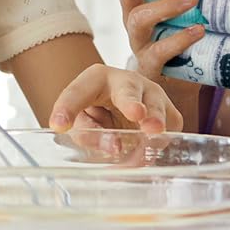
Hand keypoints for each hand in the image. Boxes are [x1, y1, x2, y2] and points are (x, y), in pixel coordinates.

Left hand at [47, 64, 184, 134]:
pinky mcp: (170, 113)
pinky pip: (169, 128)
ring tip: (153, 131)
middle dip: (130, 101)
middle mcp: (127, 81)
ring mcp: (152, 94)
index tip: (58, 124)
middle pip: (127, 90)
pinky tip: (150, 149)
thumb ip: (90, 134)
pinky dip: (159, 142)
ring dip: (154, 119)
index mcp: (96, 79)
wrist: (127, 108)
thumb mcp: (84, 123)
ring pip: (155, 106)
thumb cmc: (99, 114)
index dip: (67, 108)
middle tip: (135, 113)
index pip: (78, 92)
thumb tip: (115, 146)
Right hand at [117, 0, 206, 75]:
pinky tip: (199, 30)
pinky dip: (179, 39)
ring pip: (138, 18)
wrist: (176, 76)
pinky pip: (157, 51)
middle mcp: (131, 12)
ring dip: (165, 5)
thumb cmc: (178, 28)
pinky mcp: (148, 64)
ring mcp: (137, 38)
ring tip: (193, 0)